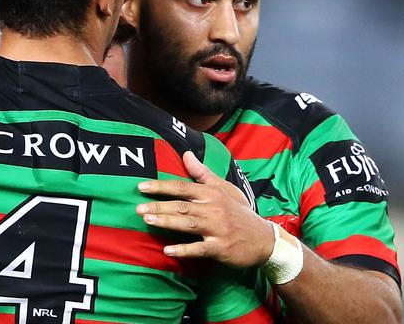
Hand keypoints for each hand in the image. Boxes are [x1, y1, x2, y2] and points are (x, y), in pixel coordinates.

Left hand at [136, 151, 274, 267]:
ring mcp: (217, 229)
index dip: (161, 186)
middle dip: (159, 206)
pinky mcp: (220, 248)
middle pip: (182, 206)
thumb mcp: (225, 189)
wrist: (265, 239)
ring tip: (148, 220)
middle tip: (138, 207)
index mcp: (212, 194)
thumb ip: (202, 173)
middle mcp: (213, 209)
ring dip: (167, 222)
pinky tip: (168, 250)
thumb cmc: (240, 212)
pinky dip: (184, 249)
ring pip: (188, 224)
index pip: (182, 187)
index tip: (141, 187)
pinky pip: (199, 249)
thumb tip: (186, 153)